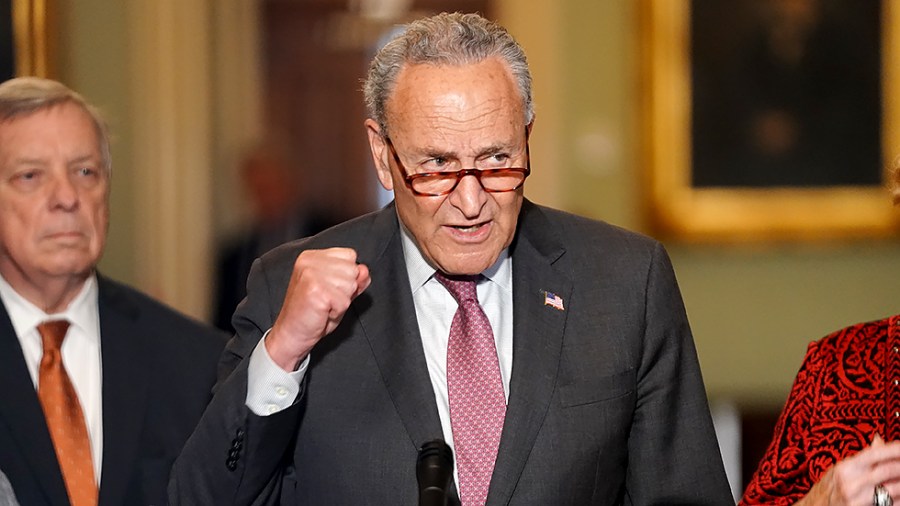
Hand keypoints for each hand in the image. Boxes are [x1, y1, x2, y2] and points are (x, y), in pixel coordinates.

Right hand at [265, 248, 370, 371]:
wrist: (292, 334)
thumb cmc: (313, 313)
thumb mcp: (338, 291)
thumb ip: (354, 279)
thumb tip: (364, 270)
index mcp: (312, 256)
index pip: (350, 255)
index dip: (347, 275)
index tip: (330, 288)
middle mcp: (310, 261)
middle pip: (352, 269)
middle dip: (346, 289)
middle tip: (326, 299)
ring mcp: (311, 274)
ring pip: (351, 285)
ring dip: (342, 301)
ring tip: (324, 305)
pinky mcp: (315, 290)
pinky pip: (345, 301)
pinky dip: (337, 311)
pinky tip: (322, 312)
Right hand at [798, 434, 899, 505]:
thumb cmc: (830, 488)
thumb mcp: (842, 469)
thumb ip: (863, 458)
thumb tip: (879, 440)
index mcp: (845, 468)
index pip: (875, 453)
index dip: (894, 449)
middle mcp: (851, 484)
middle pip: (889, 470)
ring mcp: (859, 501)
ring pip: (895, 489)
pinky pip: (892, 504)